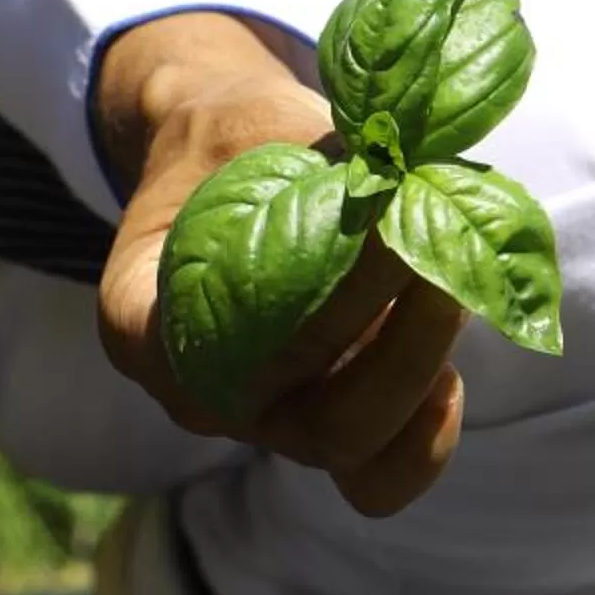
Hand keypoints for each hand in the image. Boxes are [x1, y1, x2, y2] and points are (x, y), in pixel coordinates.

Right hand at [94, 11, 467, 516]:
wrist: (227, 165)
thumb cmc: (233, 139)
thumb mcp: (254, 123)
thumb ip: (319, 157)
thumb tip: (410, 173)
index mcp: (140, 318)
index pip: (209, 344)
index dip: (308, 298)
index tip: (380, 222)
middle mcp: (198, 391)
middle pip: (295, 413)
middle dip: (386, 341)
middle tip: (437, 257)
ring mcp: (264, 417)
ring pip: (350, 448)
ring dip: (416, 374)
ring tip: (454, 291)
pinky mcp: (326, 424)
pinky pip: (380, 471)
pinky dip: (427, 430)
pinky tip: (454, 365)